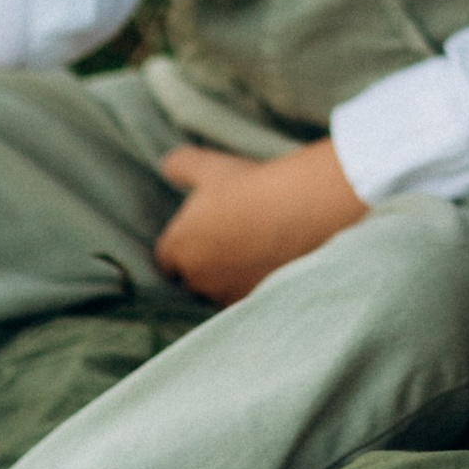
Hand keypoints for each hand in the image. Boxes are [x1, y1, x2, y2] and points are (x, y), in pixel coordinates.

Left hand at [153, 137, 366, 301]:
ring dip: (233, 276)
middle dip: (208, 263)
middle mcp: (197, 278)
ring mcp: (228, 294)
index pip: (167, 258)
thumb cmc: (249, 187)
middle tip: (234, 238)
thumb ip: (180, 166)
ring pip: (223, 290)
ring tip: (258, 249)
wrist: (301, 210)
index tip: (203, 232)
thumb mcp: (210, 166)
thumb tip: (169, 166)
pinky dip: (258, 285)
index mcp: (178, 247)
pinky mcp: (258, 302)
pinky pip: (250, 298)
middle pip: (194, 277)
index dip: (183, 245)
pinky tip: (275, 263)